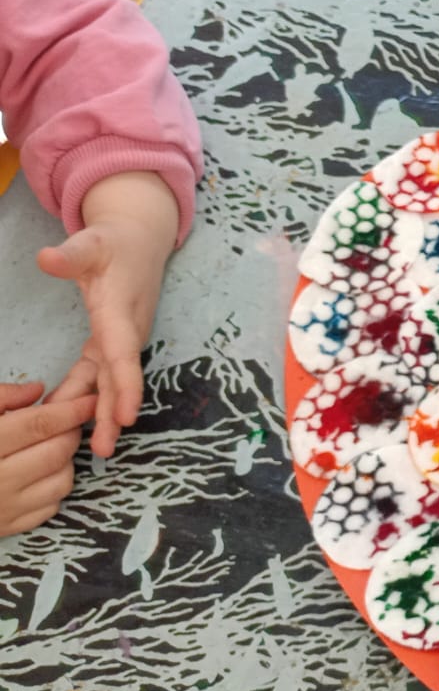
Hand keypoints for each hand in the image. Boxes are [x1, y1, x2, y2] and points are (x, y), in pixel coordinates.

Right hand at [0, 383, 94, 533]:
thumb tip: (37, 390)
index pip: (38, 425)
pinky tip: (37, 474)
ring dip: (64, 460)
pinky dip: (53, 487)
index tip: (91, 399)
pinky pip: (50, 506)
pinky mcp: (7, 528)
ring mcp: (3, 509)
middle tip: (66, 421)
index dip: (70, 409)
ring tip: (48, 447)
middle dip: (69, 431)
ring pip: (61, 480)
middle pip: (56, 451)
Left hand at [37, 171, 179, 457]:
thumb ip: (71, 254)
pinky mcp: (112, 342)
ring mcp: (121, 340)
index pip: (123, 354)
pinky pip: (100, 375)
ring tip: (94, 449)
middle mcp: (126, 332)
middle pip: (118, 379)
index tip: (126, 416)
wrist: (141, 241)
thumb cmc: (116, 242)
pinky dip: (89, 398)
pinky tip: (71, 419)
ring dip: (101, 414)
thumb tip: (46, 258)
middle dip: (112, 414)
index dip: (125, 386)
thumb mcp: (93, 242)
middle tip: (102, 450)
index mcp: (121, 312)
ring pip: (108, 382)